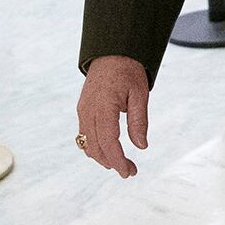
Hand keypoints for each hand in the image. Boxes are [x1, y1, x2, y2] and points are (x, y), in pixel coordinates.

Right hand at [76, 55, 149, 177]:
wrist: (111, 52)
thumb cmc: (128, 71)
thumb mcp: (140, 94)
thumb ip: (139, 121)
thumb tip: (141, 146)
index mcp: (103, 107)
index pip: (108, 142)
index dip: (117, 160)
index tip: (129, 172)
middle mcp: (88, 111)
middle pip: (95, 147)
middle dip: (112, 163)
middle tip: (130, 172)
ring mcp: (82, 111)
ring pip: (87, 144)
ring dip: (102, 157)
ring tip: (122, 164)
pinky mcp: (82, 110)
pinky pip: (85, 135)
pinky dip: (96, 147)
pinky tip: (110, 151)